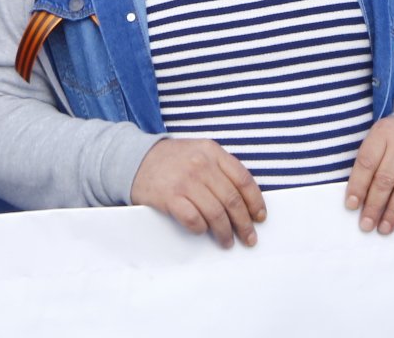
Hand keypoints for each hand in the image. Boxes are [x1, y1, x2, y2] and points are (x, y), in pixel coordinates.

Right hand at [129, 137, 265, 247]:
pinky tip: (202, 231)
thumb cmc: (172, 160)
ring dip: (225, 232)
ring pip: (216, 213)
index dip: (255, 202)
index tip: (260, 218)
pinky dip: (201, 229)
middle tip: (248, 238)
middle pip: (232, 200)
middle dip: (244, 224)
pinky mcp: (169, 197)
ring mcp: (184, 181)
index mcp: (212, 151)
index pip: (243, 179)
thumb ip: (221, 169)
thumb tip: (246, 201)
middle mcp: (200, 164)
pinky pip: (193, 220)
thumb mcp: (199, 152)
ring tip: (227, 241)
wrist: (134, 159)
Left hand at [344, 115, 393, 233]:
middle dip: (374, 206)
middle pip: (385, 179)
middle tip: (366, 224)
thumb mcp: (381, 137)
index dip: (357, 186)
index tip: (351, 206)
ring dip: (393, 212)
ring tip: (384, 227)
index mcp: (384, 132)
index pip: (366, 163)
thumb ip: (370, 161)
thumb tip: (356, 197)